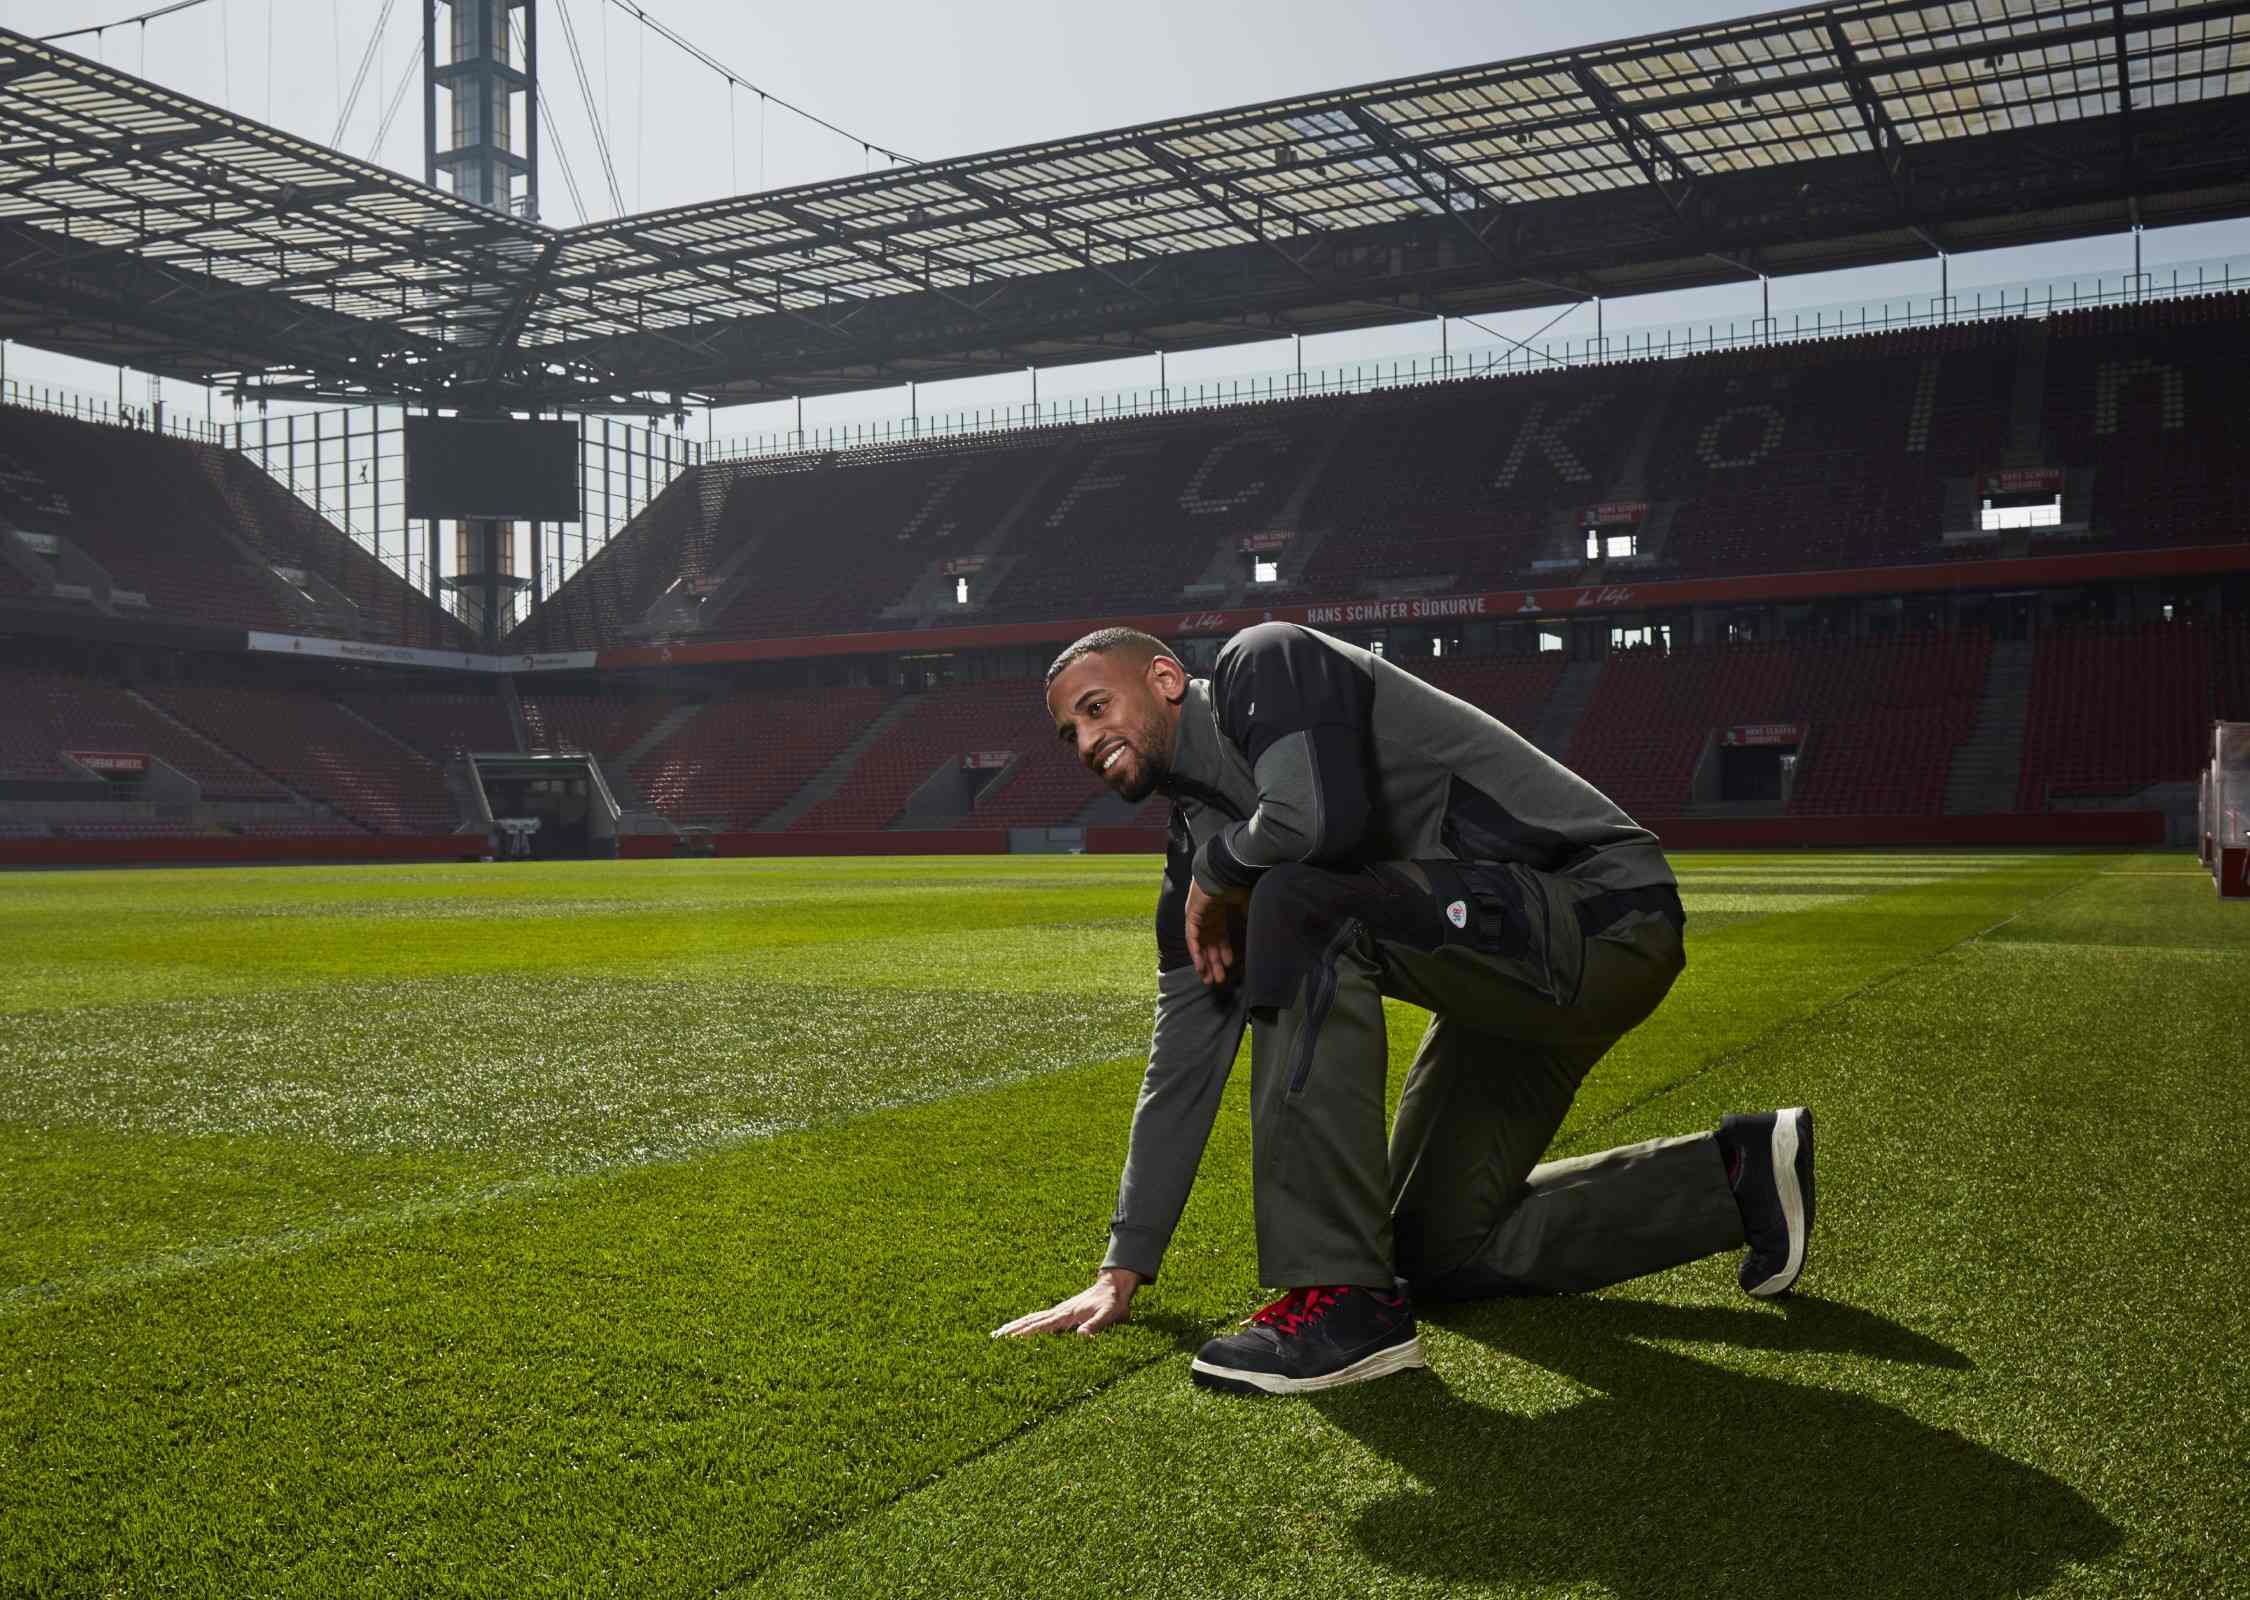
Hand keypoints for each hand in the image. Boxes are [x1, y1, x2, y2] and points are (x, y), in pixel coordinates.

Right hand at [991, 1267, 1142, 1337]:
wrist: (1114, 1287)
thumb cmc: (1113, 1303)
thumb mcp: (1109, 1315)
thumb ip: (1096, 1326)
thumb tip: (1081, 1337)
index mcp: (1067, 1314)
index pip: (1042, 1326)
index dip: (1026, 1334)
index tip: (1009, 1340)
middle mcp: (1059, 1312)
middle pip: (1031, 1321)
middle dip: (1012, 1329)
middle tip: (994, 1336)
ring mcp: (1059, 1311)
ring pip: (1032, 1319)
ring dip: (1015, 1326)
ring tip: (999, 1332)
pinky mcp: (1062, 1312)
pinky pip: (1039, 1318)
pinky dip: (1026, 1323)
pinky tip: (1021, 1327)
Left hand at [1184, 879, 1248, 986]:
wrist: (1225, 868)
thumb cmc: (1236, 882)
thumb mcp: (1245, 903)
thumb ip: (1247, 916)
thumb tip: (1256, 930)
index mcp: (1219, 913)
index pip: (1220, 937)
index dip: (1224, 953)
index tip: (1230, 966)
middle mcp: (1207, 917)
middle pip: (1209, 945)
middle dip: (1214, 963)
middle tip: (1218, 980)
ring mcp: (1197, 916)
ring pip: (1200, 945)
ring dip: (1204, 963)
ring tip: (1209, 980)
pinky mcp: (1192, 915)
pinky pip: (1192, 938)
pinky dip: (1196, 952)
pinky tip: (1200, 966)